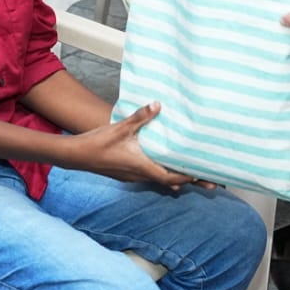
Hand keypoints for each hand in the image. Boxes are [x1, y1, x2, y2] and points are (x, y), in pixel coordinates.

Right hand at [67, 102, 194, 188]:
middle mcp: (140, 175)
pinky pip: (151, 177)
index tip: (204, 174)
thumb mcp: (121, 127)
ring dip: (177, 177)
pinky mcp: (127, 173)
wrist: (76, 156)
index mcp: (142, 166)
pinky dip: (163, 174)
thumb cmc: (98, 143)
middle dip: (191, 181)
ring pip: (161, 180)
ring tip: (195, 176)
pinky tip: (166, 169)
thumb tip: (158, 104)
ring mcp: (133, 176)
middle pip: (170, 182)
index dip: (187, 177)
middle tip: (213, 185)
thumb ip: (140, 117)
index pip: (170, 177)